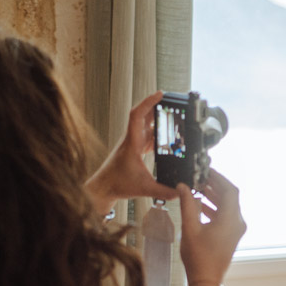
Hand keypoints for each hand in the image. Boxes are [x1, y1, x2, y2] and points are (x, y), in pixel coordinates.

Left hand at [86, 91, 178, 211]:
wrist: (103, 188)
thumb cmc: (118, 185)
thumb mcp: (144, 189)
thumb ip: (164, 191)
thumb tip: (181, 191)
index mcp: (132, 143)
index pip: (138, 115)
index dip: (149, 102)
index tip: (160, 93)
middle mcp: (132, 139)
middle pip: (144, 115)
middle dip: (157, 105)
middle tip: (173, 101)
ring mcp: (133, 143)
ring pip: (146, 124)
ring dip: (157, 117)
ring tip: (174, 114)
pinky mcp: (134, 149)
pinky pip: (147, 135)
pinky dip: (157, 132)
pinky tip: (166, 136)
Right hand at [178, 169, 245, 285]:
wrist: (207, 280)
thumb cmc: (198, 256)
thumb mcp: (190, 228)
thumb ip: (187, 204)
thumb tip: (183, 186)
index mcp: (230, 219)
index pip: (229, 190)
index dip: (218, 177)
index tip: (206, 170)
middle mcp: (237, 222)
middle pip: (230, 196)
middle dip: (215, 185)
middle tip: (200, 177)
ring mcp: (236, 229)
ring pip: (228, 205)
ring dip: (214, 196)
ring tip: (197, 188)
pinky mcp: (232, 235)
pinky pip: (226, 215)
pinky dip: (215, 208)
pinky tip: (200, 205)